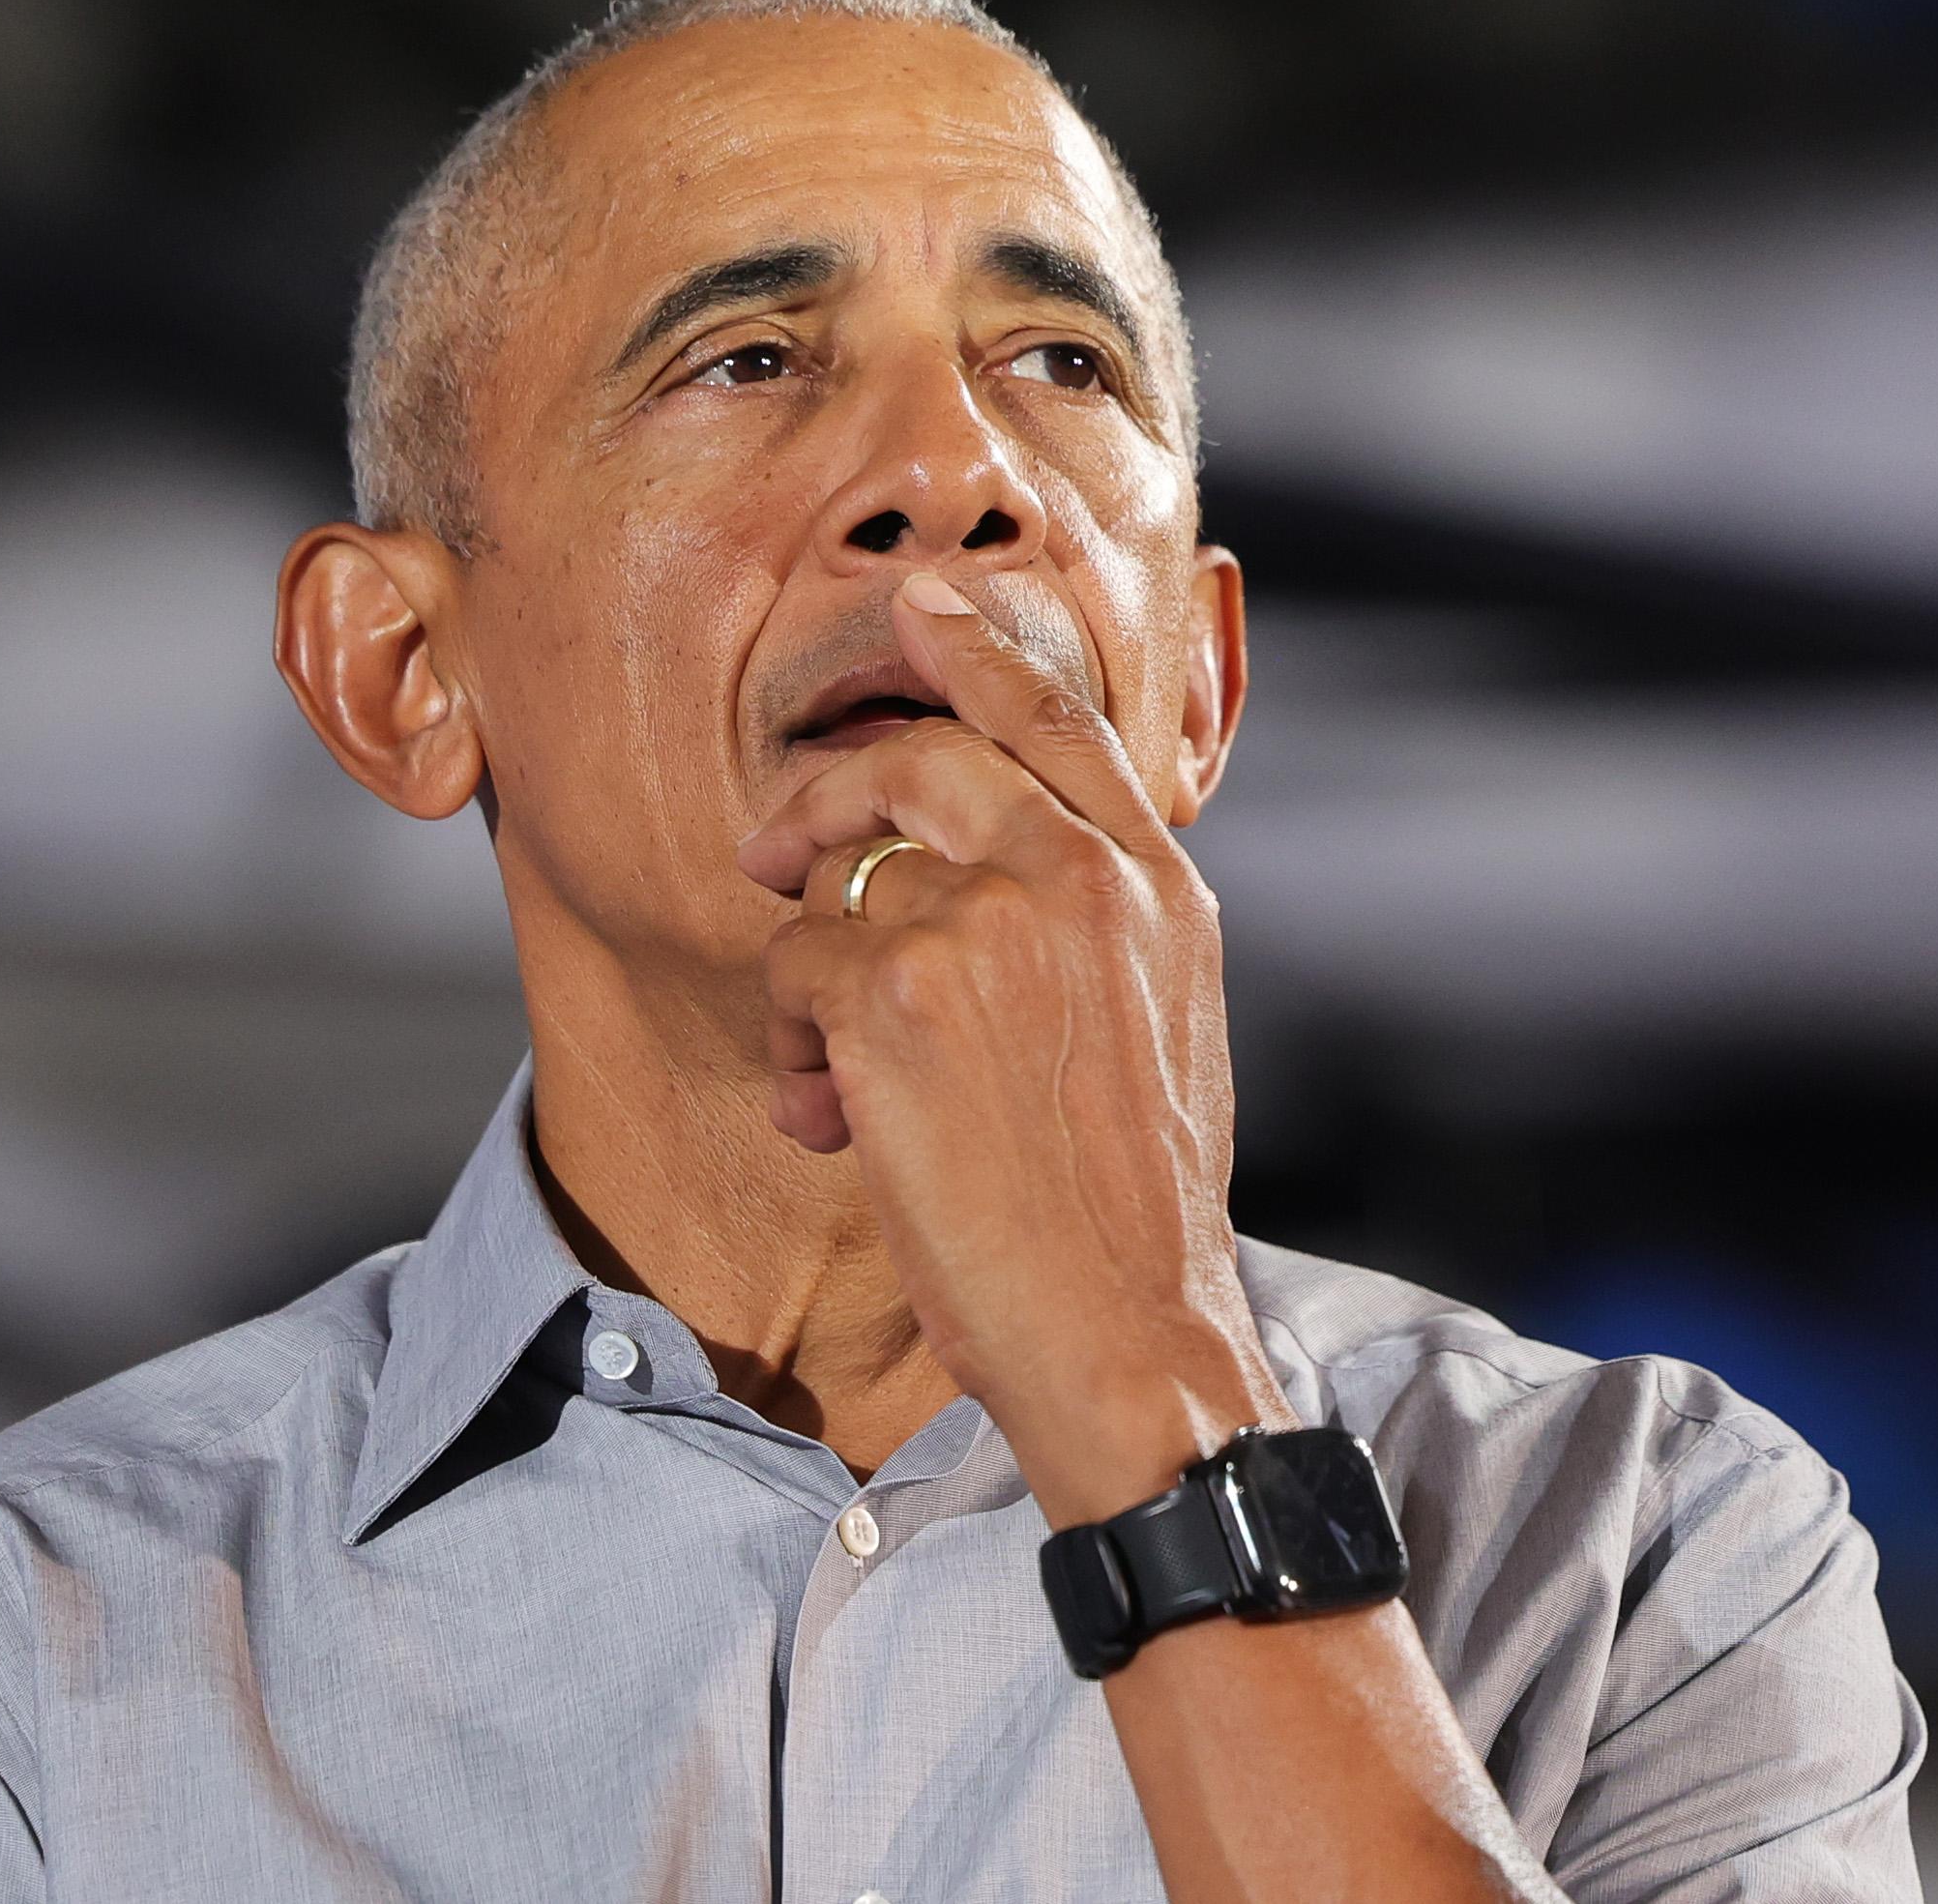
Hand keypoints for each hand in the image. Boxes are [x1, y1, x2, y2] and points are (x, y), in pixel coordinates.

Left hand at [735, 573, 1286, 1518]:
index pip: (1061, 723)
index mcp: (1157, 885)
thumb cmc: (1135, 1215)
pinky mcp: (897, 984)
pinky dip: (790, 1040)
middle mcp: (1081, 875)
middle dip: (826, 800)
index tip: (921, 606)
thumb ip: (1099, 929)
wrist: (1128, 1331)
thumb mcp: (1164, 1031)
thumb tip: (996, 883)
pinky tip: (824, 1116)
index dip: (979, 651)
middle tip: (773, 851)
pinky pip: (794, 961)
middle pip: (919, 760)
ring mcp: (989, 918)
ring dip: (811, 978)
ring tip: (829, 1076)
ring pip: (840, 880)